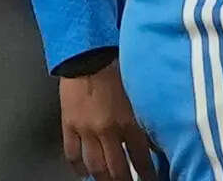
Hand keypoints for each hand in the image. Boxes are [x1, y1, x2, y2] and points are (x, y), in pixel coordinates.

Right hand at [59, 59, 158, 180]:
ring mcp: (86, 130)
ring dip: (102, 178)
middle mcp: (107, 131)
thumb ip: (144, 118)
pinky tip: (83, 172)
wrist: (86, 53)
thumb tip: (153, 139)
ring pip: (94, 166)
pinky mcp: (69, 124)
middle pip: (117, 169)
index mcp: (128, 122)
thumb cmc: (114, 67)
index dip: (147, 175)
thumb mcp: (137, 93)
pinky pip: (72, 152)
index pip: (141, 160)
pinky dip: (77, 166)